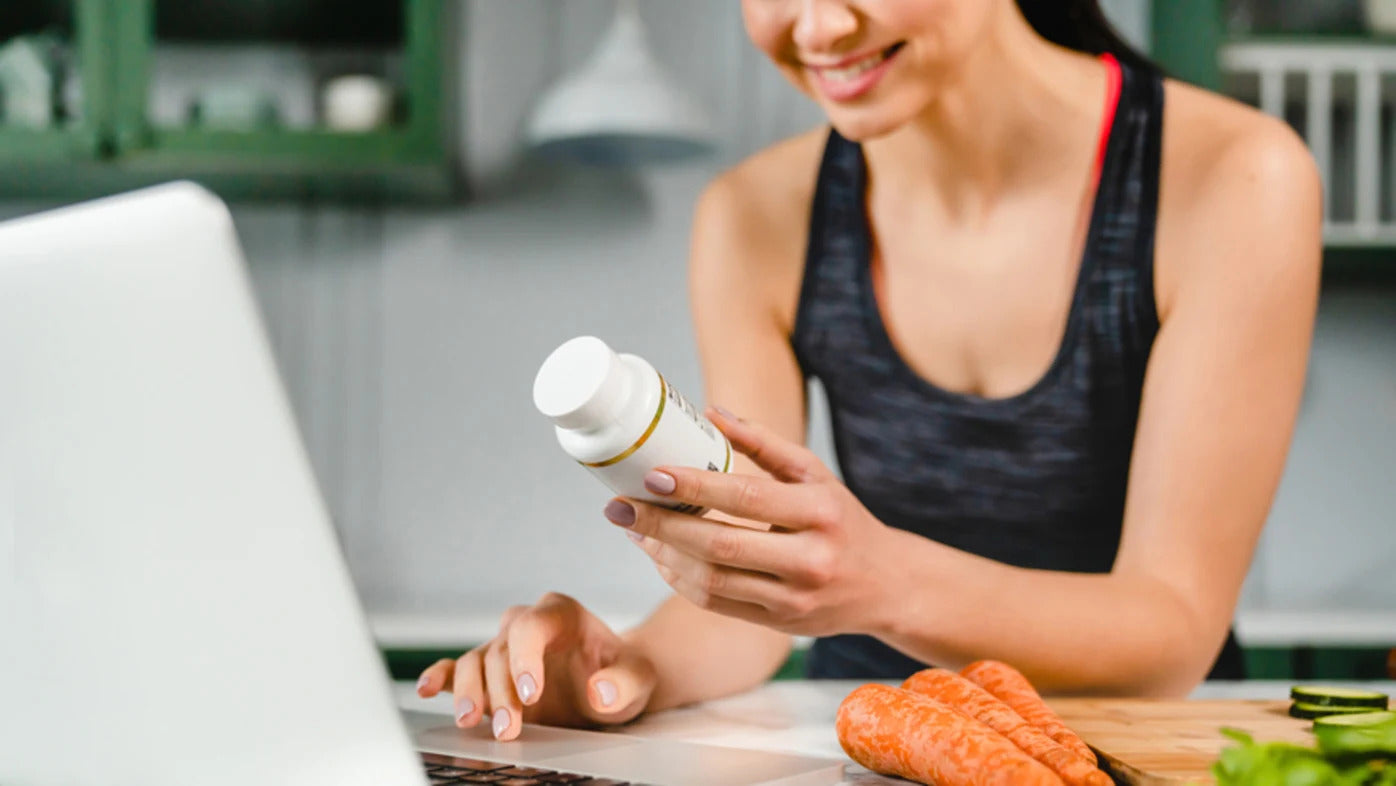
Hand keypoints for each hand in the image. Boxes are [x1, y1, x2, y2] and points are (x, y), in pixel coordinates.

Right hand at [416, 592, 656, 739]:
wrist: (614, 683)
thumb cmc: (625, 674)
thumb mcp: (639, 679)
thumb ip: (625, 682)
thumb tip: (600, 691)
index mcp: (561, 613)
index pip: (531, 626)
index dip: (525, 658)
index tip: (531, 695)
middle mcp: (526, 624)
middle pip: (500, 650)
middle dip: (501, 691)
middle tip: (509, 728)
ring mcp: (504, 647)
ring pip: (474, 660)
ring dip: (470, 692)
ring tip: (471, 722)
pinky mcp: (490, 672)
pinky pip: (456, 667)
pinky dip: (440, 677)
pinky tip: (426, 690)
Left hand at [602, 408, 896, 637]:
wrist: (887, 585)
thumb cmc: (843, 520)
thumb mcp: (815, 475)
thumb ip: (764, 444)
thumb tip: (710, 412)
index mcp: (819, 511)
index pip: (746, 496)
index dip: (694, 486)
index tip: (650, 475)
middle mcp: (809, 558)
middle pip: (719, 544)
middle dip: (660, 525)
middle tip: (618, 507)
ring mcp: (794, 597)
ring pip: (712, 581)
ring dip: (663, 556)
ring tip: (634, 532)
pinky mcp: (780, 624)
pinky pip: (717, 604)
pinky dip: (681, 580)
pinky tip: (661, 557)